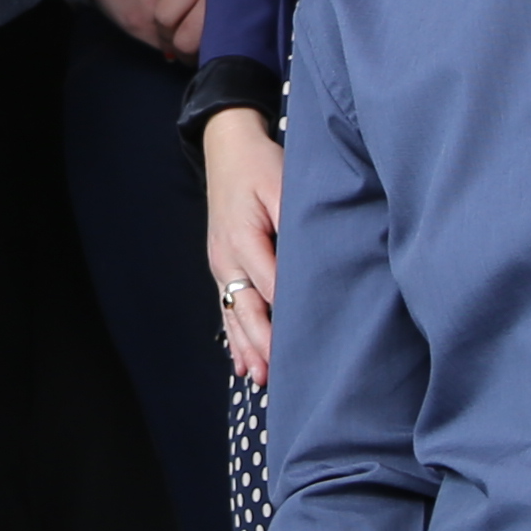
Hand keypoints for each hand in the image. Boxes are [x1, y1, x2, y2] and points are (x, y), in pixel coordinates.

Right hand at [202, 108, 283, 386]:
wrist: (227, 150)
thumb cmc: (260, 165)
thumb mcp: (281, 183)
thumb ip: (292, 219)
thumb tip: (309, 253)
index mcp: (243, 238)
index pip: (269, 286)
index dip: (287, 315)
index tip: (306, 342)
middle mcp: (227, 258)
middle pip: (246, 310)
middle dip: (263, 344)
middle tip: (279, 377)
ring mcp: (221, 265)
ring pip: (233, 315)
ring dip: (247, 348)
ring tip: (260, 380)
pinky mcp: (222, 267)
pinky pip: (226, 309)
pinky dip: (234, 339)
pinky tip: (241, 364)